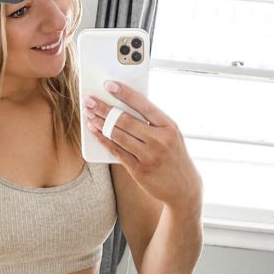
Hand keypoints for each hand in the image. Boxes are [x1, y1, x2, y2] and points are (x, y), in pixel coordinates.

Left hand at [83, 81, 202, 210]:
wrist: (183, 188)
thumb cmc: (174, 156)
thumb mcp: (172, 135)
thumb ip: (153, 122)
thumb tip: (125, 106)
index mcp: (169, 126)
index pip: (144, 105)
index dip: (124, 94)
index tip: (109, 85)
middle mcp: (159, 140)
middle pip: (125, 120)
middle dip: (104, 108)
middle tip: (90, 101)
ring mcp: (149, 156)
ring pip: (118, 136)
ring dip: (100, 124)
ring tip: (89, 115)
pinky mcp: (139, 170)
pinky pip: (116, 152)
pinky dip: (103, 141)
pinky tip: (95, 132)